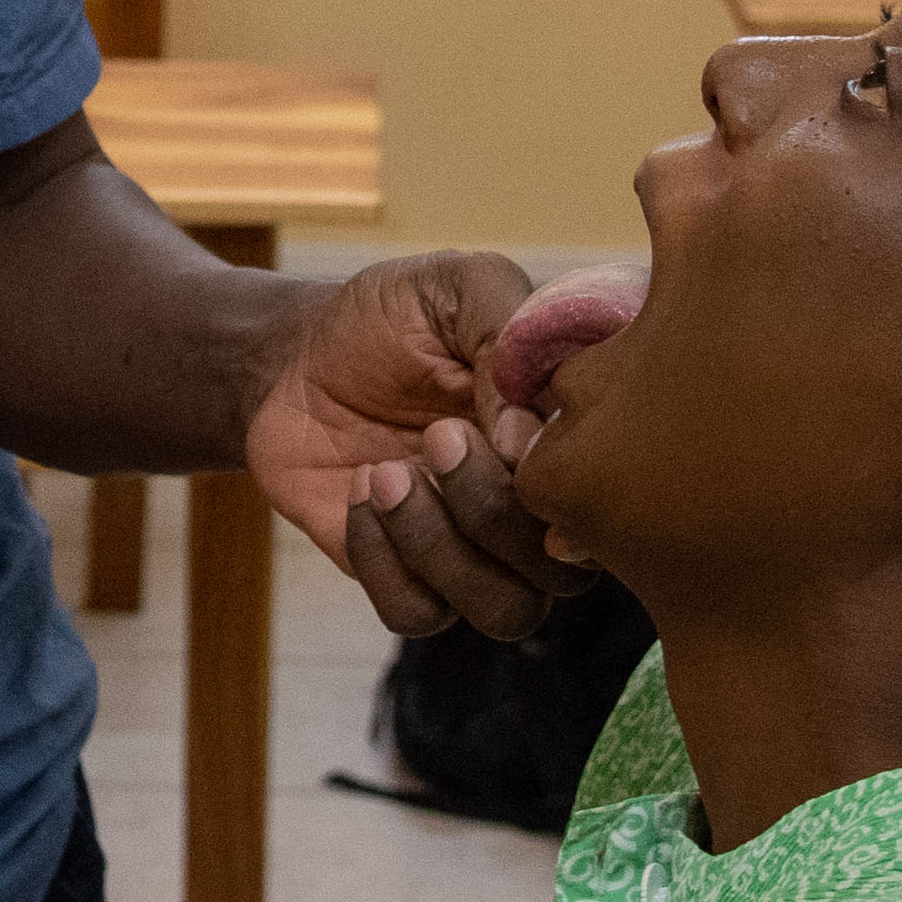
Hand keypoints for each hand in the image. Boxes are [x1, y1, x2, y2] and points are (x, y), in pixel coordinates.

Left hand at [249, 249, 584, 644]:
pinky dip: (384, 559)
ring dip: (441, 545)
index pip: (607, 500)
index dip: (555, 475)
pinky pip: (419, 615)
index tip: (494, 420)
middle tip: (435, 435)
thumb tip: (525, 438)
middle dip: (494, 510)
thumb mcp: (456, 287)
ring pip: (506, 612)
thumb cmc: (391, 319)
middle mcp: (536, 510)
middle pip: (564, 574)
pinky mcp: (408, 579)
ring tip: (385, 472)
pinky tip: (359, 493)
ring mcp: (475, 553)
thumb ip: (510, 330)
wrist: (294, 357)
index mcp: (567, 443)